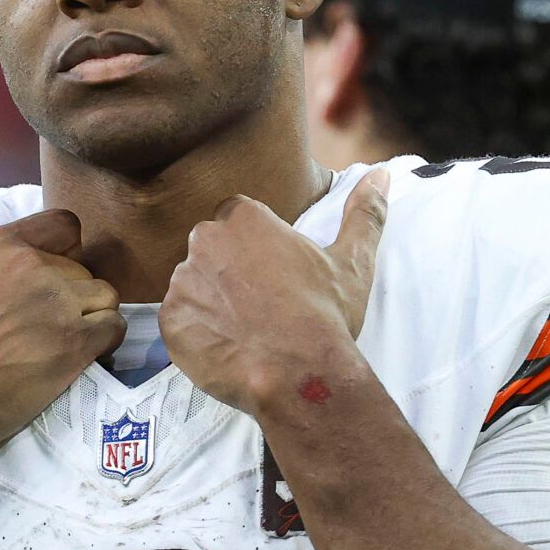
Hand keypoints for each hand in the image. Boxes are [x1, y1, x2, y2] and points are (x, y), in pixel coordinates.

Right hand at [0, 201, 124, 453]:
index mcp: (0, 245)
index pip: (65, 226)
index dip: (66, 253)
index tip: (50, 282)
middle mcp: (33, 266)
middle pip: (85, 270)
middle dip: (74, 297)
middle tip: (49, 328)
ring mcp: (56, 304)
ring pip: (106, 297)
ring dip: (93, 320)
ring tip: (67, 344)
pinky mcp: (74, 343)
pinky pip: (113, 328)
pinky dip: (105, 344)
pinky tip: (81, 359)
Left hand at [161, 169, 389, 414]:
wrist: (297, 374)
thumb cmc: (325, 315)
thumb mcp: (352, 261)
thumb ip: (364, 213)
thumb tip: (381, 175)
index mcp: (244, 218)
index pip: (237, 218)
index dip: (254, 246)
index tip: (272, 272)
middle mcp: (205, 241)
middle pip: (211, 249)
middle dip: (229, 270)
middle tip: (260, 304)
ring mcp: (183, 281)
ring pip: (193, 284)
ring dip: (211, 301)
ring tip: (244, 329)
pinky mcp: (169, 320)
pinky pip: (179, 319)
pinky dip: (196, 331)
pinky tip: (226, 347)